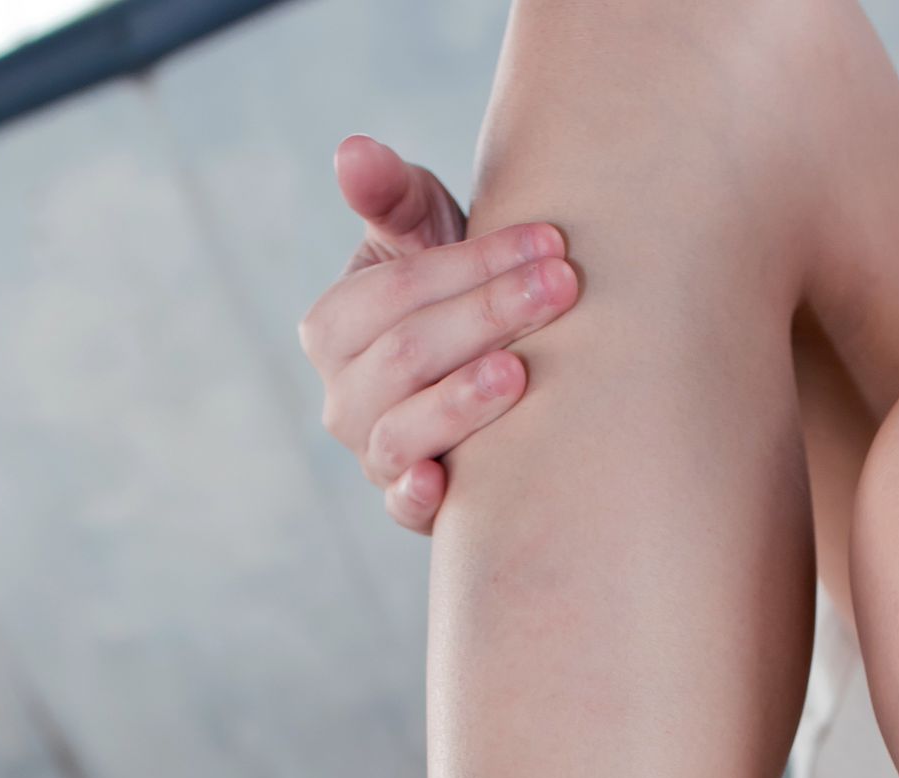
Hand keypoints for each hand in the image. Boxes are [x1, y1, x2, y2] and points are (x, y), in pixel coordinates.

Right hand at [300, 135, 578, 532]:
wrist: (476, 372)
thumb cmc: (450, 294)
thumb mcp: (419, 236)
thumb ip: (391, 196)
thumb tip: (352, 152)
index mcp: (334, 327)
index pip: (399, 290)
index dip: (472, 265)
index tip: (548, 241)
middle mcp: (342, 396)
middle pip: (409, 354)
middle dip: (489, 316)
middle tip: (563, 288)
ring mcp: (372, 454)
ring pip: (404, 428)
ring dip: (463, 400)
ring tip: (520, 373)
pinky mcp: (405, 503)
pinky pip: (400, 505)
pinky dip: (416, 495)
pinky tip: (443, 479)